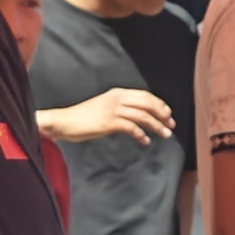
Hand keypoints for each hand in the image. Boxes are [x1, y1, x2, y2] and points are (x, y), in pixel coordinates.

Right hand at [43, 84, 173, 145]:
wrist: (63, 121)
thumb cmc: (82, 117)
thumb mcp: (103, 107)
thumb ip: (119, 109)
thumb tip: (136, 118)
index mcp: (117, 93)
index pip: (144, 95)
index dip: (159, 104)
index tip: (168, 114)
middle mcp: (116, 99)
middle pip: (147, 103)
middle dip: (162, 114)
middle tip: (171, 125)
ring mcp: (113, 110)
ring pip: (142, 115)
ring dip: (156, 126)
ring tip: (165, 135)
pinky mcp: (108, 123)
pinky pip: (131, 128)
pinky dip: (141, 135)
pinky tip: (145, 141)